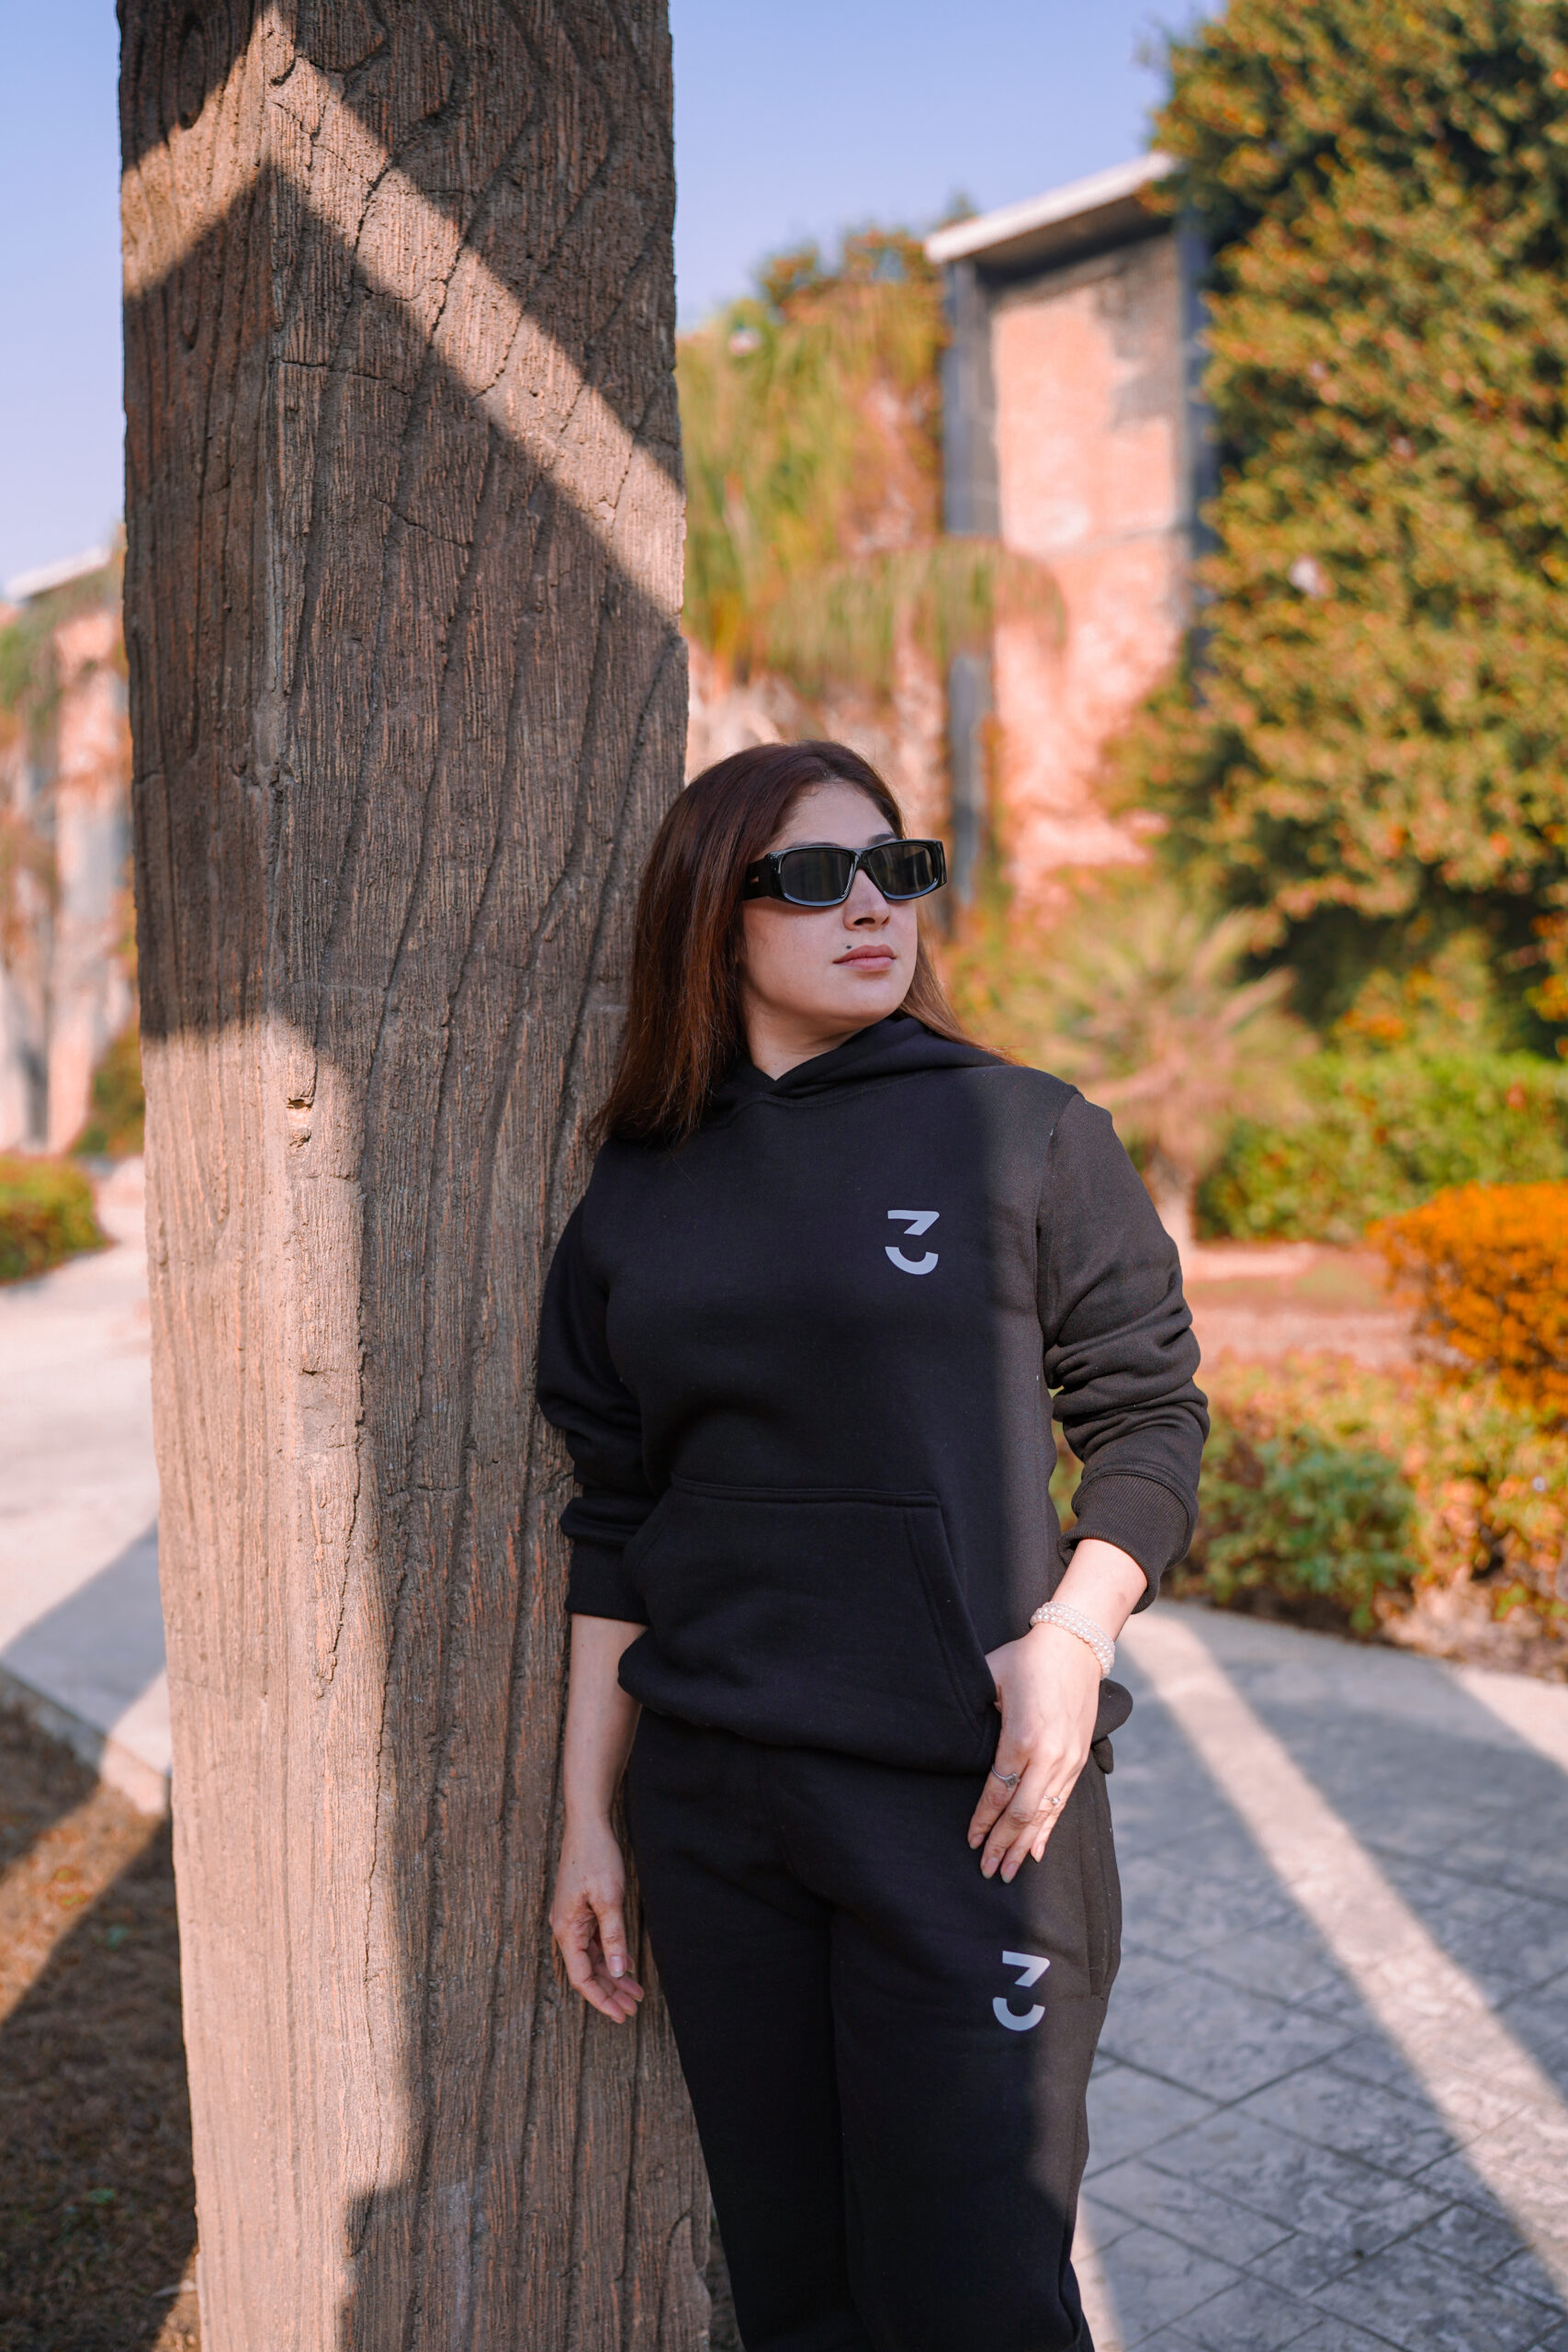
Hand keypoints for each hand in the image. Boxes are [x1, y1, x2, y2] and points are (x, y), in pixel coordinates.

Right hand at [549, 1815, 645, 2023]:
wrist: (588, 1824)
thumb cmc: (596, 1858)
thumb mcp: (609, 1899)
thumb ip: (613, 1937)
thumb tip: (618, 1972)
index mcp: (566, 1930)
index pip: (582, 1978)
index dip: (601, 1999)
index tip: (621, 2014)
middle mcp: (565, 1928)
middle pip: (587, 1971)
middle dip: (610, 1991)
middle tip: (634, 2008)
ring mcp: (572, 1919)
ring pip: (591, 1958)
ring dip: (612, 1975)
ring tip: (635, 1992)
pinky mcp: (581, 1910)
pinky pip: (594, 1942)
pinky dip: (610, 1956)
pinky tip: (626, 1965)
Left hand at [967, 1622, 1102, 1881]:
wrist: (1075, 1646)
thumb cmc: (1026, 1658)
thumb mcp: (990, 1675)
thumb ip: (974, 1710)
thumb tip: (951, 1735)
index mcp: (1022, 1736)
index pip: (998, 1791)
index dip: (983, 1819)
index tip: (970, 1840)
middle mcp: (1049, 1755)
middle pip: (1022, 1813)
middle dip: (1003, 1844)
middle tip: (987, 1870)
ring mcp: (1067, 1759)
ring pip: (1044, 1813)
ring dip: (1025, 1845)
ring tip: (1010, 1872)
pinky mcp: (1079, 1758)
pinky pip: (1062, 1802)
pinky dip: (1048, 1829)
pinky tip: (1037, 1851)